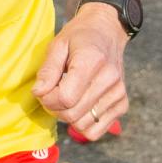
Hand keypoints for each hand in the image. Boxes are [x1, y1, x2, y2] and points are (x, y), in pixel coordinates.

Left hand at [33, 4, 128, 139]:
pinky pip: (96, 131)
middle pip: (73, 114)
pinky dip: (83, 124)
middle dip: (55, 109)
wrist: (107, 31)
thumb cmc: (79, 37)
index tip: (44, 89)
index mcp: (92, 61)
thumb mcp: (58, 44)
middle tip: (53, 94)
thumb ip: (47, 70)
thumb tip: (39, 93)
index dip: (48, 99)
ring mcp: (118, 93)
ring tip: (68, 98)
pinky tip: (80, 106)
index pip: (65, 98)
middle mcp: (109, 79)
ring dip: (68, 117)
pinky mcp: (122, 104)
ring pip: (82, 125)